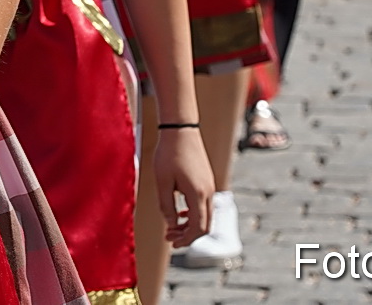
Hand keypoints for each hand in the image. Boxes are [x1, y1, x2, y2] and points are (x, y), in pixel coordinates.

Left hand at [152, 127, 214, 247]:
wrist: (181, 129)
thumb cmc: (168, 153)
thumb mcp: (162, 182)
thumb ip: (166, 206)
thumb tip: (170, 225)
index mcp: (197, 194)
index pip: (198, 227)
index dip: (185, 239)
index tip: (171, 242)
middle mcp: (208, 192)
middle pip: (205, 225)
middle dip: (188, 235)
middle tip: (169, 237)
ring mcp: (209, 186)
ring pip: (206, 215)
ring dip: (190, 225)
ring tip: (172, 227)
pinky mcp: (207, 181)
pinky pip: (204, 205)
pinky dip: (194, 214)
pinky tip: (180, 212)